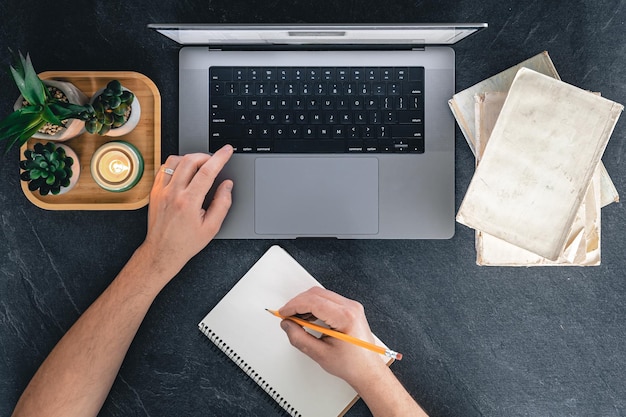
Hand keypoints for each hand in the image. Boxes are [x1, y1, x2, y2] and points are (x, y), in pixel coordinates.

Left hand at [141, 145, 233, 280]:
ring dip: (189, 158)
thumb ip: (222, 203)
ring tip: (198, 166)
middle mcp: (173, 193)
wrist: (162, 251)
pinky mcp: (154, 191)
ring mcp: (161, 191)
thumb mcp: (212, 227)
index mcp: (189, 202)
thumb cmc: (186, 242)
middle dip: (206, 156)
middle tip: (213, 161)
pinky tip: (183, 172)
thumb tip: (227, 185)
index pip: (207, 171)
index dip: (220, 157)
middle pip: (190, 160)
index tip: (227, 150)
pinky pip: (163, 168)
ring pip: (175, 160)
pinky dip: (175, 165)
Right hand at [278, 287, 387, 387]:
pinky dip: (315, 306)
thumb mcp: (320, 354)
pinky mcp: (350, 309)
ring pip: (322, 294)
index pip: (313, 302)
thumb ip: (299, 338)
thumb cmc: (351, 364)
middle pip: (317, 294)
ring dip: (306, 304)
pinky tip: (308, 317)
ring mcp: (352, 306)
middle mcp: (351, 308)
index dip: (294, 306)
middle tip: (287, 315)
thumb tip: (287, 325)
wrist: (367, 369)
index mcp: (345, 317)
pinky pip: (328, 300)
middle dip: (298, 303)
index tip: (284, 313)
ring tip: (296, 319)